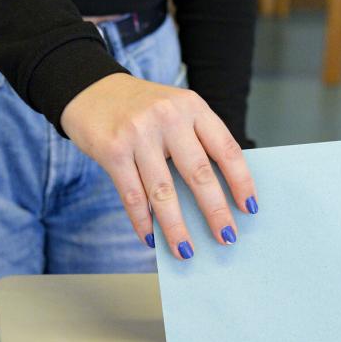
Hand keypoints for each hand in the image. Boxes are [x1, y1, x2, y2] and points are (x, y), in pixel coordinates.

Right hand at [60, 73, 257, 259]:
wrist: (91, 90)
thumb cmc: (141, 109)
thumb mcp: (176, 111)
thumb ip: (196, 141)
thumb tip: (215, 196)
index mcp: (193, 107)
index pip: (226, 149)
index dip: (241, 181)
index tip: (249, 208)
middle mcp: (168, 117)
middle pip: (199, 174)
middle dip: (215, 211)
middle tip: (226, 238)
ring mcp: (138, 133)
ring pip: (163, 192)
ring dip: (176, 228)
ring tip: (186, 251)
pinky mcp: (112, 150)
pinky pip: (132, 195)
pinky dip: (142, 221)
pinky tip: (150, 238)